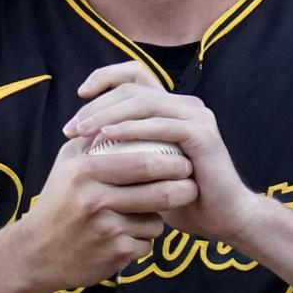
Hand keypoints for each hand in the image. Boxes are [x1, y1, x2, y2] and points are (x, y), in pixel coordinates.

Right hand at [19, 122, 197, 291]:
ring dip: (159, 217)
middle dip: (184, 187)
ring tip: (146, 213)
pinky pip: (147, 243)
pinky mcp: (114, 254)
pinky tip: (126, 237)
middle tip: (192, 183)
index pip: (142, 162)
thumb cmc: (58, 201)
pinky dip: (143, 240)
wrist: (36, 253)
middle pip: (159, 192)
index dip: (171, 161)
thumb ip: (95, 136)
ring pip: (156, 220)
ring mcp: (106, 229)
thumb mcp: (67, 163)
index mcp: (85, 171)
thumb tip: (128, 111)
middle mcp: (94, 199)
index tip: (185, 159)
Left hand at [63, 61, 260, 245]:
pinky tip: (108, 137)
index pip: (136, 74)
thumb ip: (124, 149)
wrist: (222, 219)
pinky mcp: (202, 134)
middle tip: (71, 128)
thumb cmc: (180, 198)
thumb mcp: (144, 169)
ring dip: (108, 115)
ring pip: (145, 102)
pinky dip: (131, 129)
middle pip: (134, 88)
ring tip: (82, 131)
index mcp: (171, 108)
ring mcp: (196, 116)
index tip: (79, 95)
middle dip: (97, 104)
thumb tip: (81, 141)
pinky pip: (161, 125)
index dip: (106, 77)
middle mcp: (185, 105)